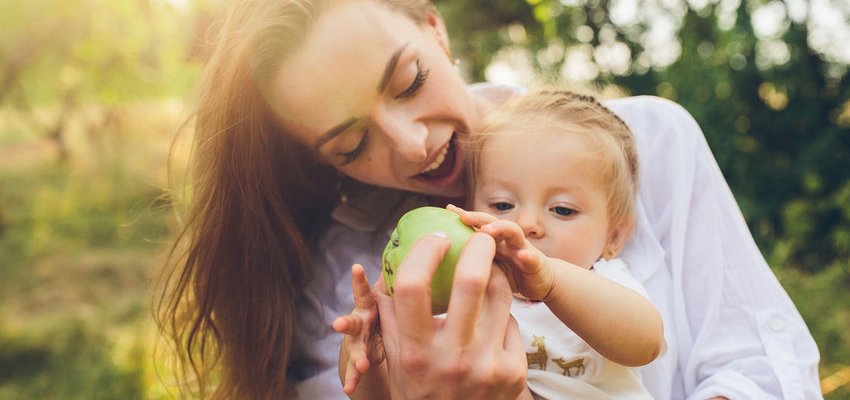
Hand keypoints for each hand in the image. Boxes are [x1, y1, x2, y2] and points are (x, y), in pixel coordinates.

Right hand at [332, 264, 383, 394]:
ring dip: (356, 356)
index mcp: (369, 304)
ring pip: (354, 348)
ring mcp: (357, 340)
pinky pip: (355, 370)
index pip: (363, 291)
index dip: (359, 280)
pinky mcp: (359, 358)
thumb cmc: (382, 310)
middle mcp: (359, 321)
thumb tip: (416, 247)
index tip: (356, 268)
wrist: (370, 336)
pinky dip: (353, 379)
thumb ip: (393, 280)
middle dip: (345, 323)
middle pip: (353, 322)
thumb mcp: (387, 296)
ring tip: (362, 365)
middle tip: (338, 325)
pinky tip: (349, 389)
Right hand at [375, 233, 526, 398]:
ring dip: (496, 275)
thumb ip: (390, 314)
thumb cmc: (421, 388)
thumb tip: (384, 265)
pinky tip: (493, 320)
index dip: (425, 252)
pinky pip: (512, 323)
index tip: (437, 238)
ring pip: (500, 296)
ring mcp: (487, 366)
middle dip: (480, 247)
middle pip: (471, 281)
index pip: (414, 286)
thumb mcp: (398, 359)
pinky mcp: (514, 372)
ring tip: (491, 268)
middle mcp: (451, 357)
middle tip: (481, 235)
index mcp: (415, 350)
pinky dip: (502, 315)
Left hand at [448, 205, 555, 300]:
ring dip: (501, 229)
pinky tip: (523, 255)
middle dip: (478, 218)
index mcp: (495, 240)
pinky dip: (528, 256)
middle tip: (463, 217)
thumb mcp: (489, 267)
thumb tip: (445, 261)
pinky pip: (532, 258)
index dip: (465, 216)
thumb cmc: (511, 273)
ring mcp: (522, 248)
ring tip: (488, 230)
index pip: (478, 224)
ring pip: (513, 233)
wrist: (542, 281)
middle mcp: (507, 239)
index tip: (448, 209)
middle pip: (493, 223)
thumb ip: (472, 260)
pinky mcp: (536, 262)